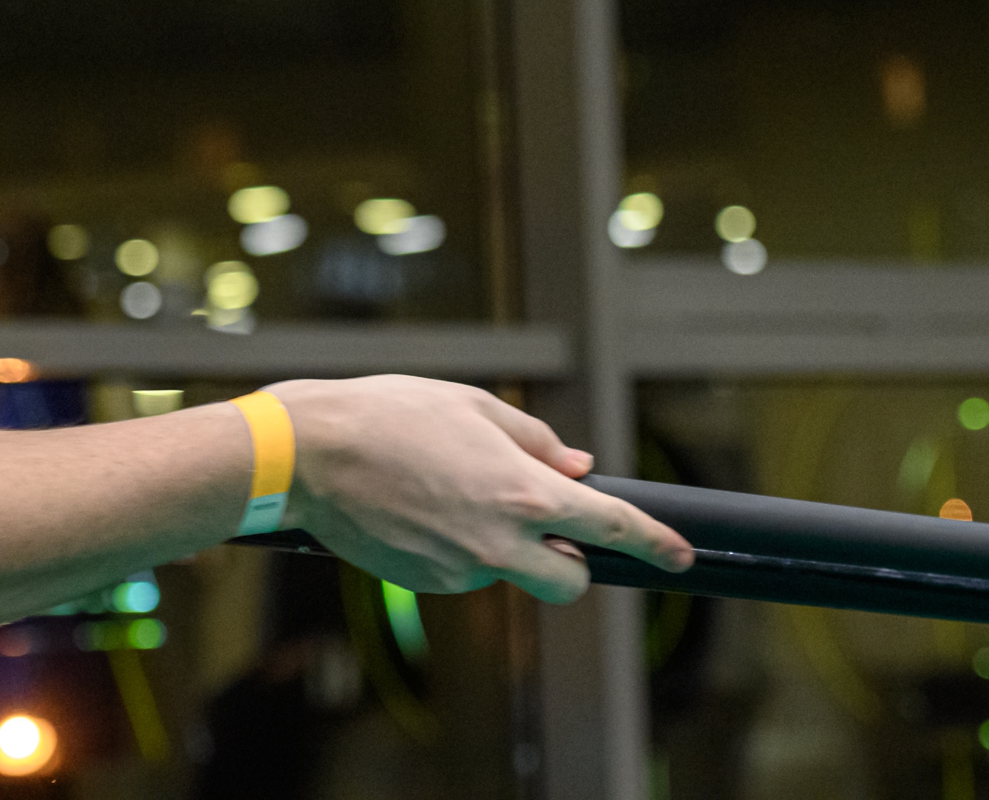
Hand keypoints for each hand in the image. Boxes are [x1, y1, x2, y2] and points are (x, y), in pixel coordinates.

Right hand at [266, 376, 692, 603]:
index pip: (609, 529)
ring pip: (509, 572)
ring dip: (503, 546)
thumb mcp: (473, 405)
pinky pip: (463, 572)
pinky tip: (421, 508)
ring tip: (449, 490)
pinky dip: (459, 548)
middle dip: (573, 564)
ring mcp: (460, 570)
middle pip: (570, 583)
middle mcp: (499, 542)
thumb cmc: (390, 414)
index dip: (653, 543)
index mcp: (522, 492)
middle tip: (549, 527)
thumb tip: (578, 467)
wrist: (309, 455)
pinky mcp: (425, 584)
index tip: (679, 554)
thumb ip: (535, 440)